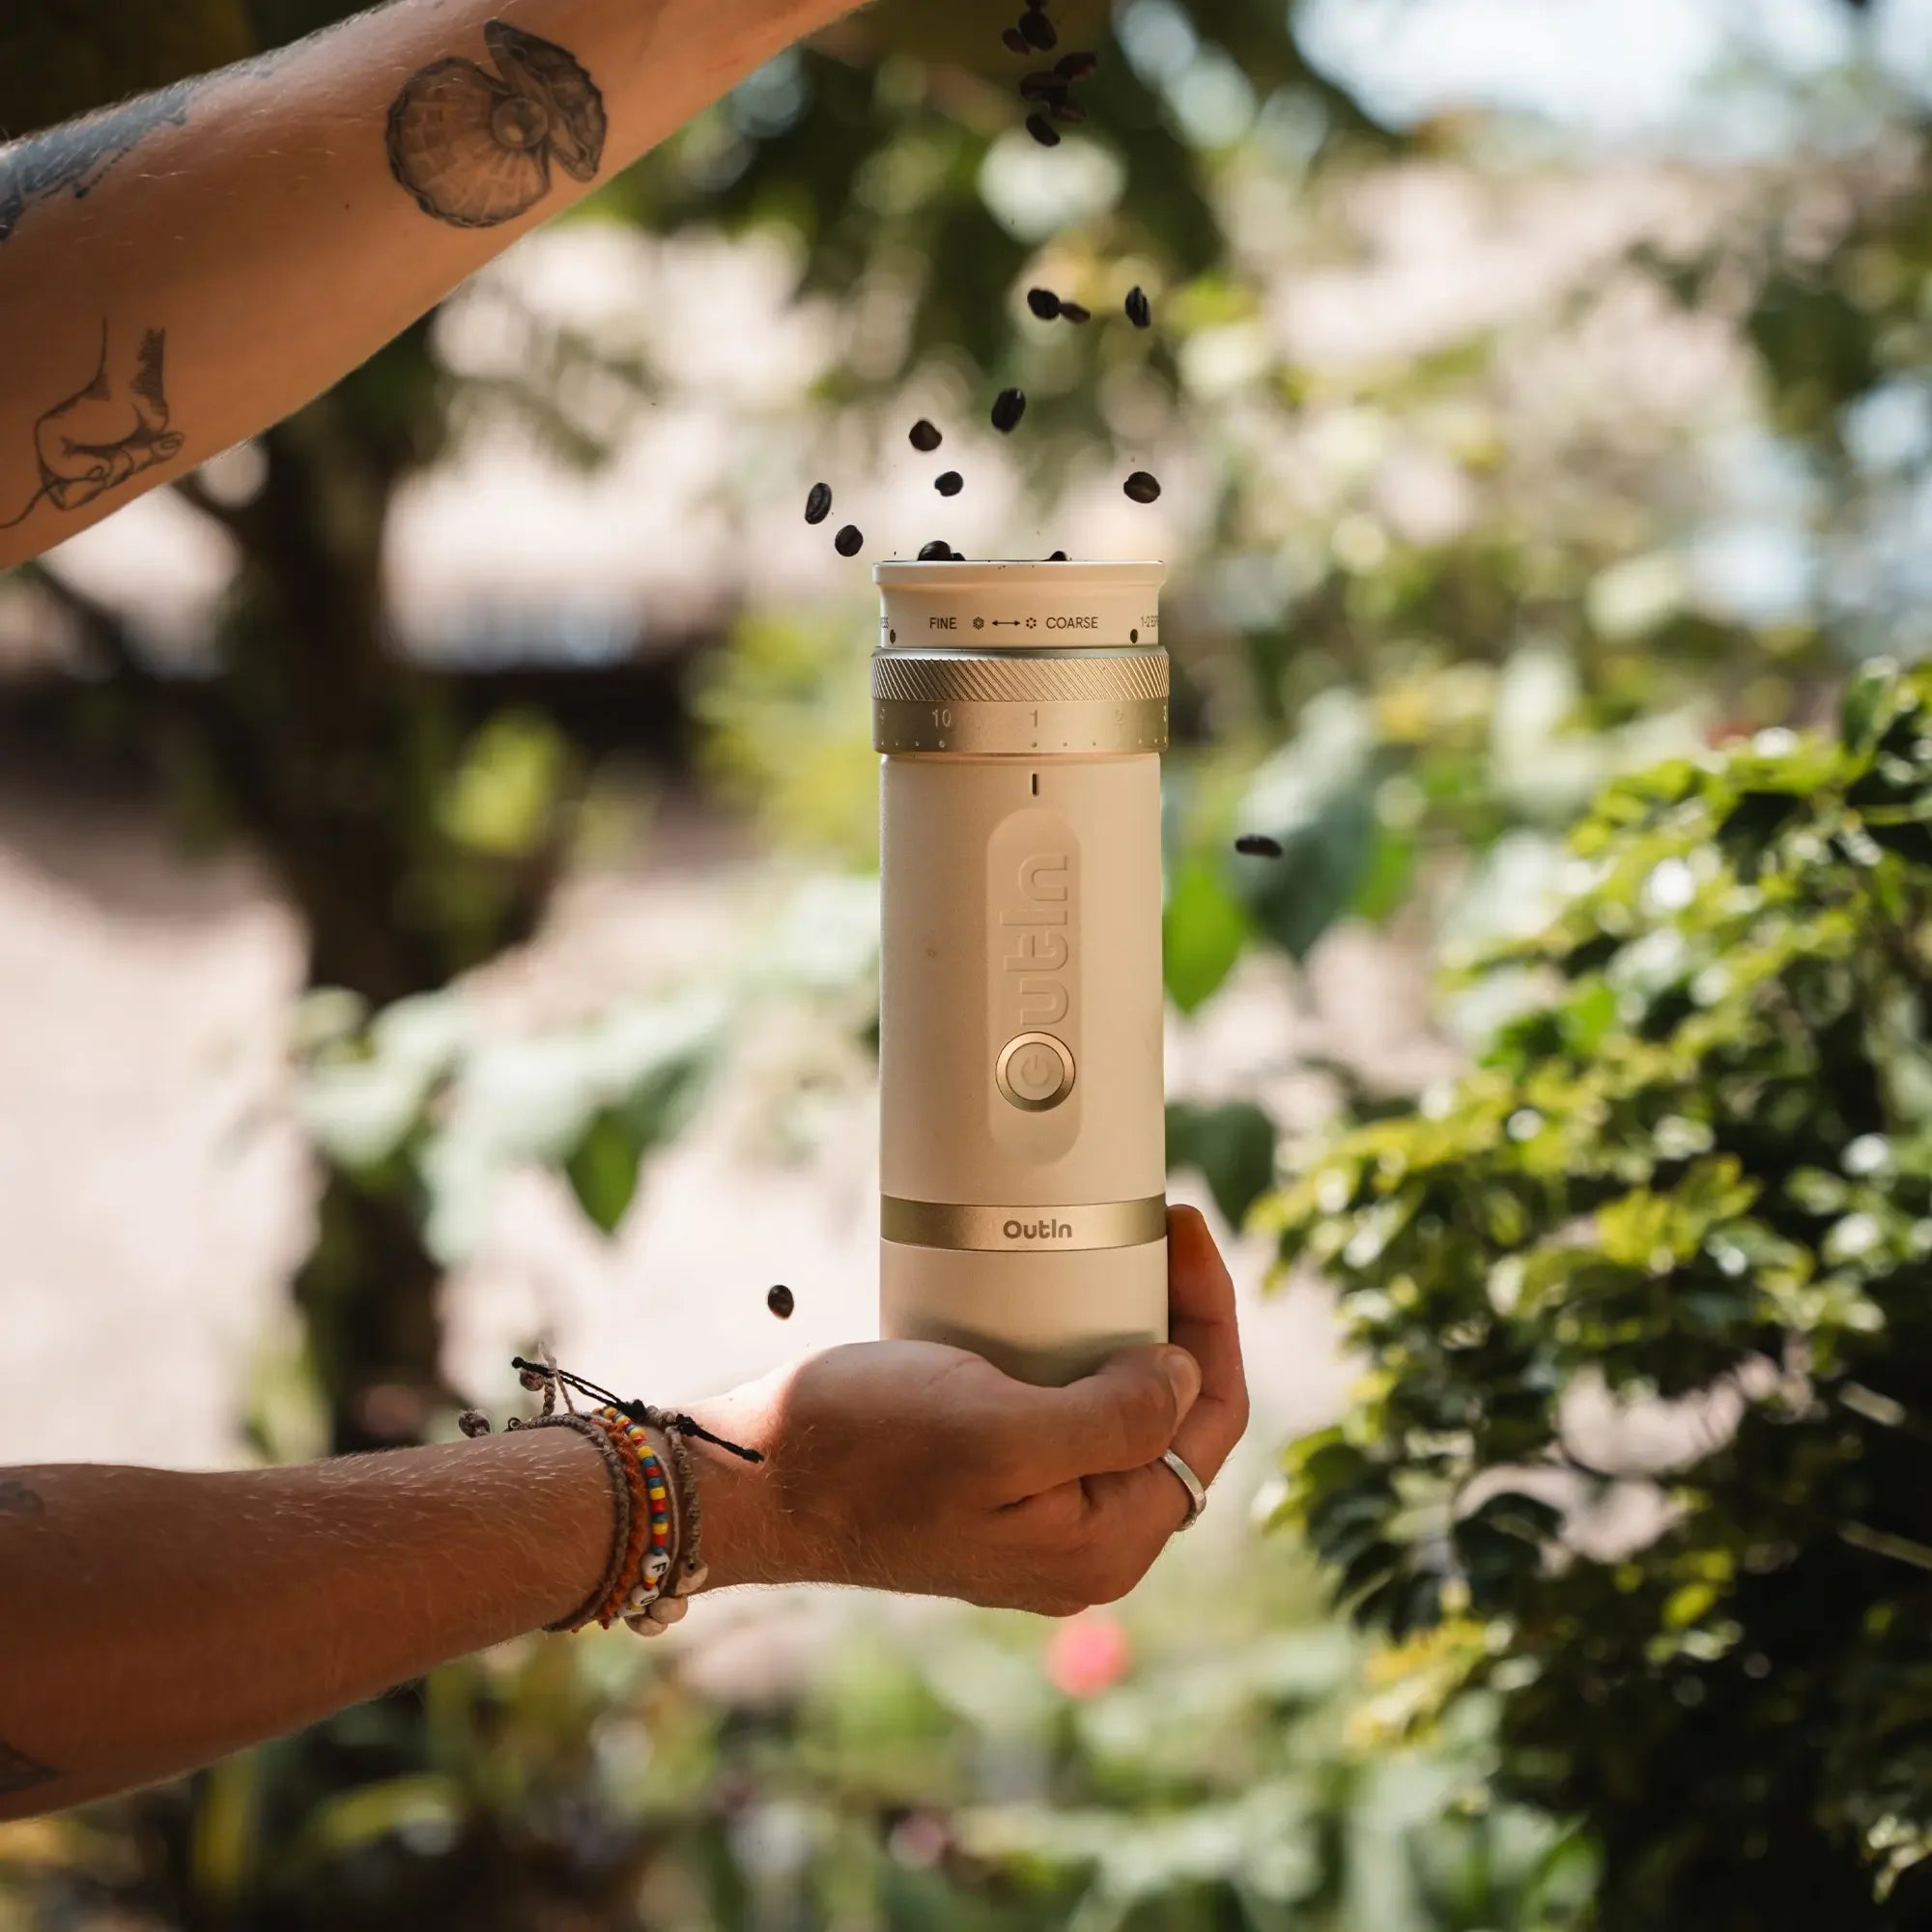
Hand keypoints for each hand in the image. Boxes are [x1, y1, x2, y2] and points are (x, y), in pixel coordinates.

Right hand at [686, 1207, 1249, 1613]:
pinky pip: (1066, 1412)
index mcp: (1105, 1543)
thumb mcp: (1000, 1431)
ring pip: (1123, 1412)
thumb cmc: (861, 1455)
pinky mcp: (995, 1484)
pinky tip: (1059, 1306)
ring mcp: (1038, 1515)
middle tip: (1154, 1231)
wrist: (754, 1479)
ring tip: (1118, 1256)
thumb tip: (1184, 1377)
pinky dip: (1076, 1353)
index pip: (1210, 1423)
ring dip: (1133, 1334)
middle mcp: (1082, 1542)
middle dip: (1180, 1320)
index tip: (1184, 1233)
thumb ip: (1115, 1419)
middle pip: (1176, 1417)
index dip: (1214, 1320)